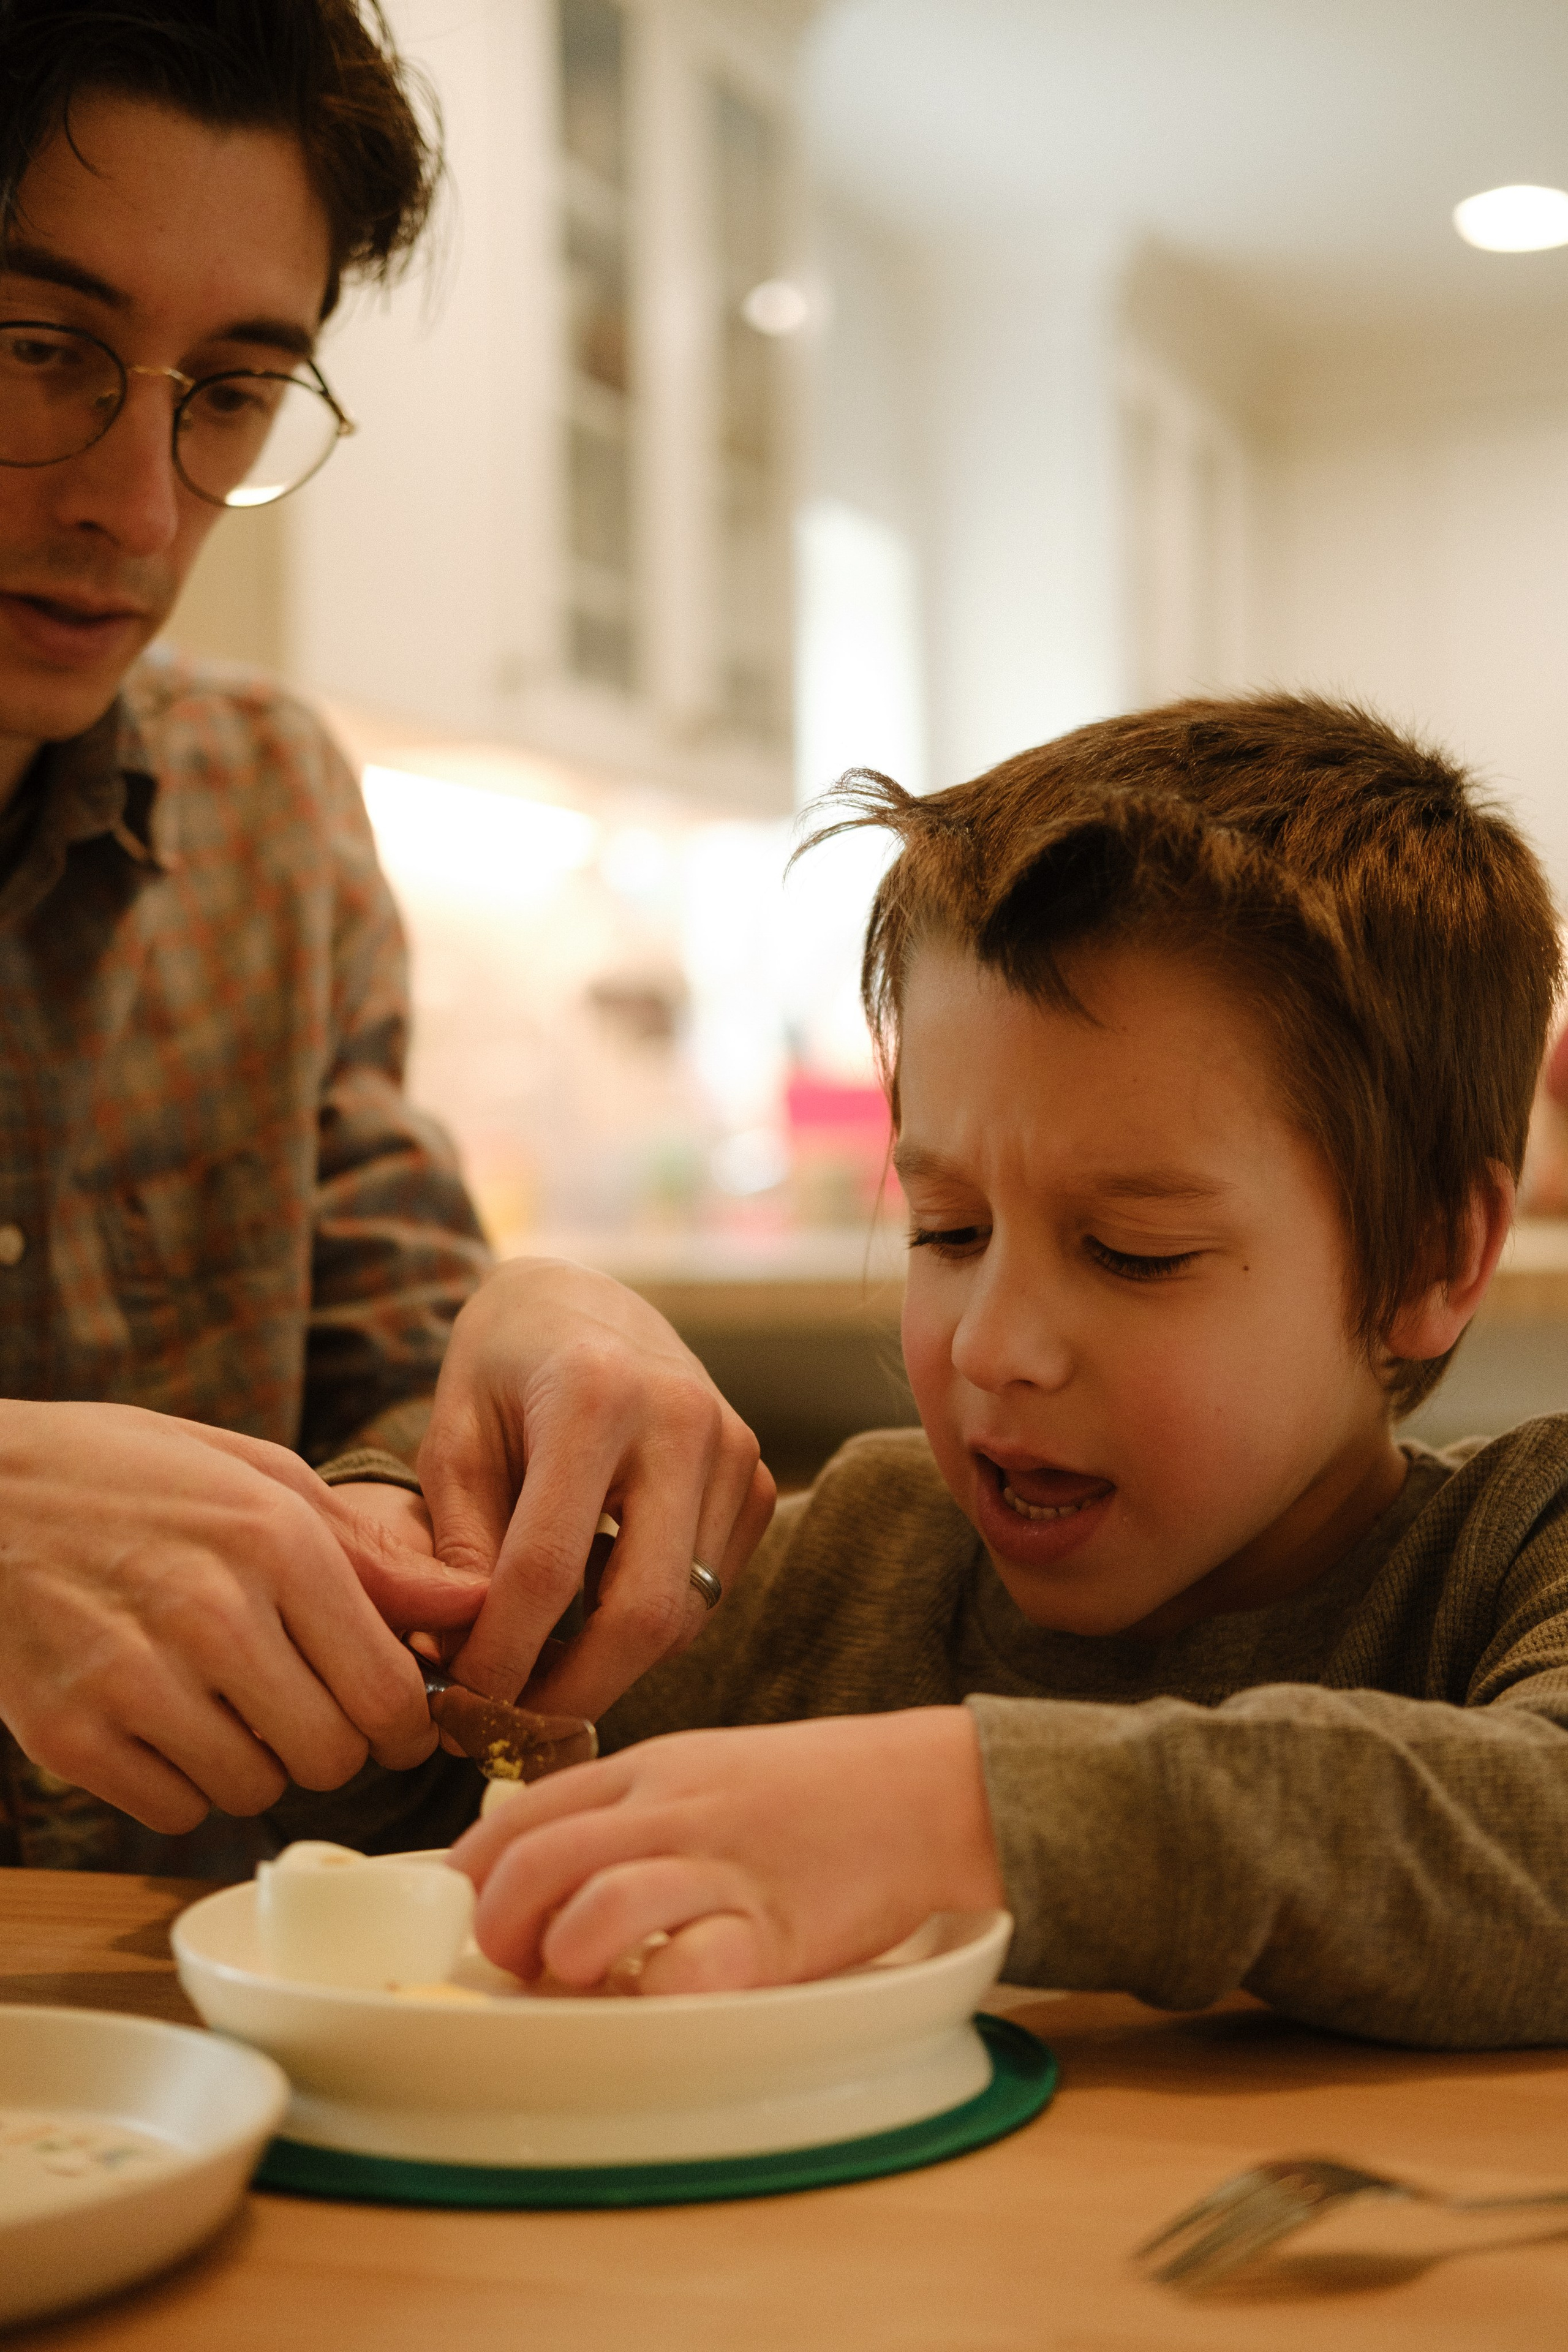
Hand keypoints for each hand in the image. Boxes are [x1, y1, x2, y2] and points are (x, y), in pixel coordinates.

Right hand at [0, 1402, 486, 1834]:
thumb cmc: (129, 1474)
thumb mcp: (257, 1476)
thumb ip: (370, 1554)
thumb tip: (476, 1602)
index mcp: (275, 1542)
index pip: (390, 1692)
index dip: (405, 1723)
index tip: (393, 1719)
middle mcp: (212, 1613)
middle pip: (333, 1755)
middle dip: (333, 1745)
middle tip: (304, 1708)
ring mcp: (134, 1679)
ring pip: (255, 1790)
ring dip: (256, 1764)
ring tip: (224, 1703)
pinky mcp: (68, 1734)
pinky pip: (174, 1809)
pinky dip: (181, 1783)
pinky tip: (162, 1722)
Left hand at [416, 1259, 775, 1715]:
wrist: (583, 1301)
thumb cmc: (501, 1371)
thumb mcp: (452, 1439)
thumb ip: (456, 1545)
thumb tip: (462, 1660)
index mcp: (595, 1395)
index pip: (548, 1569)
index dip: (500, 1656)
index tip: (457, 1705)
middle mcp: (682, 1418)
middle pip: (642, 1611)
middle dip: (571, 1693)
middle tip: (509, 1730)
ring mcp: (733, 1449)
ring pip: (682, 1616)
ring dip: (608, 1667)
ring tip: (537, 1675)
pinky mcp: (756, 1479)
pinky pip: (708, 1593)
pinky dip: (650, 1625)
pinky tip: (594, 1607)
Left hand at [449, 1708, 1004, 1993]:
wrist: (925, 1790)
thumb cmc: (813, 1790)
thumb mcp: (705, 1766)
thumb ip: (629, 1805)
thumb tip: (544, 1866)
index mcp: (650, 1768)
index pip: (519, 1814)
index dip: (472, 1876)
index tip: (471, 1916)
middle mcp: (675, 1809)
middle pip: (537, 1863)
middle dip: (500, 1927)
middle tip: (520, 1962)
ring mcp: (725, 1867)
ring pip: (600, 1907)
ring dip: (568, 1957)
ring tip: (584, 1980)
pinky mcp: (777, 1931)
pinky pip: (693, 1970)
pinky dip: (660, 1995)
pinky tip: (663, 1997)